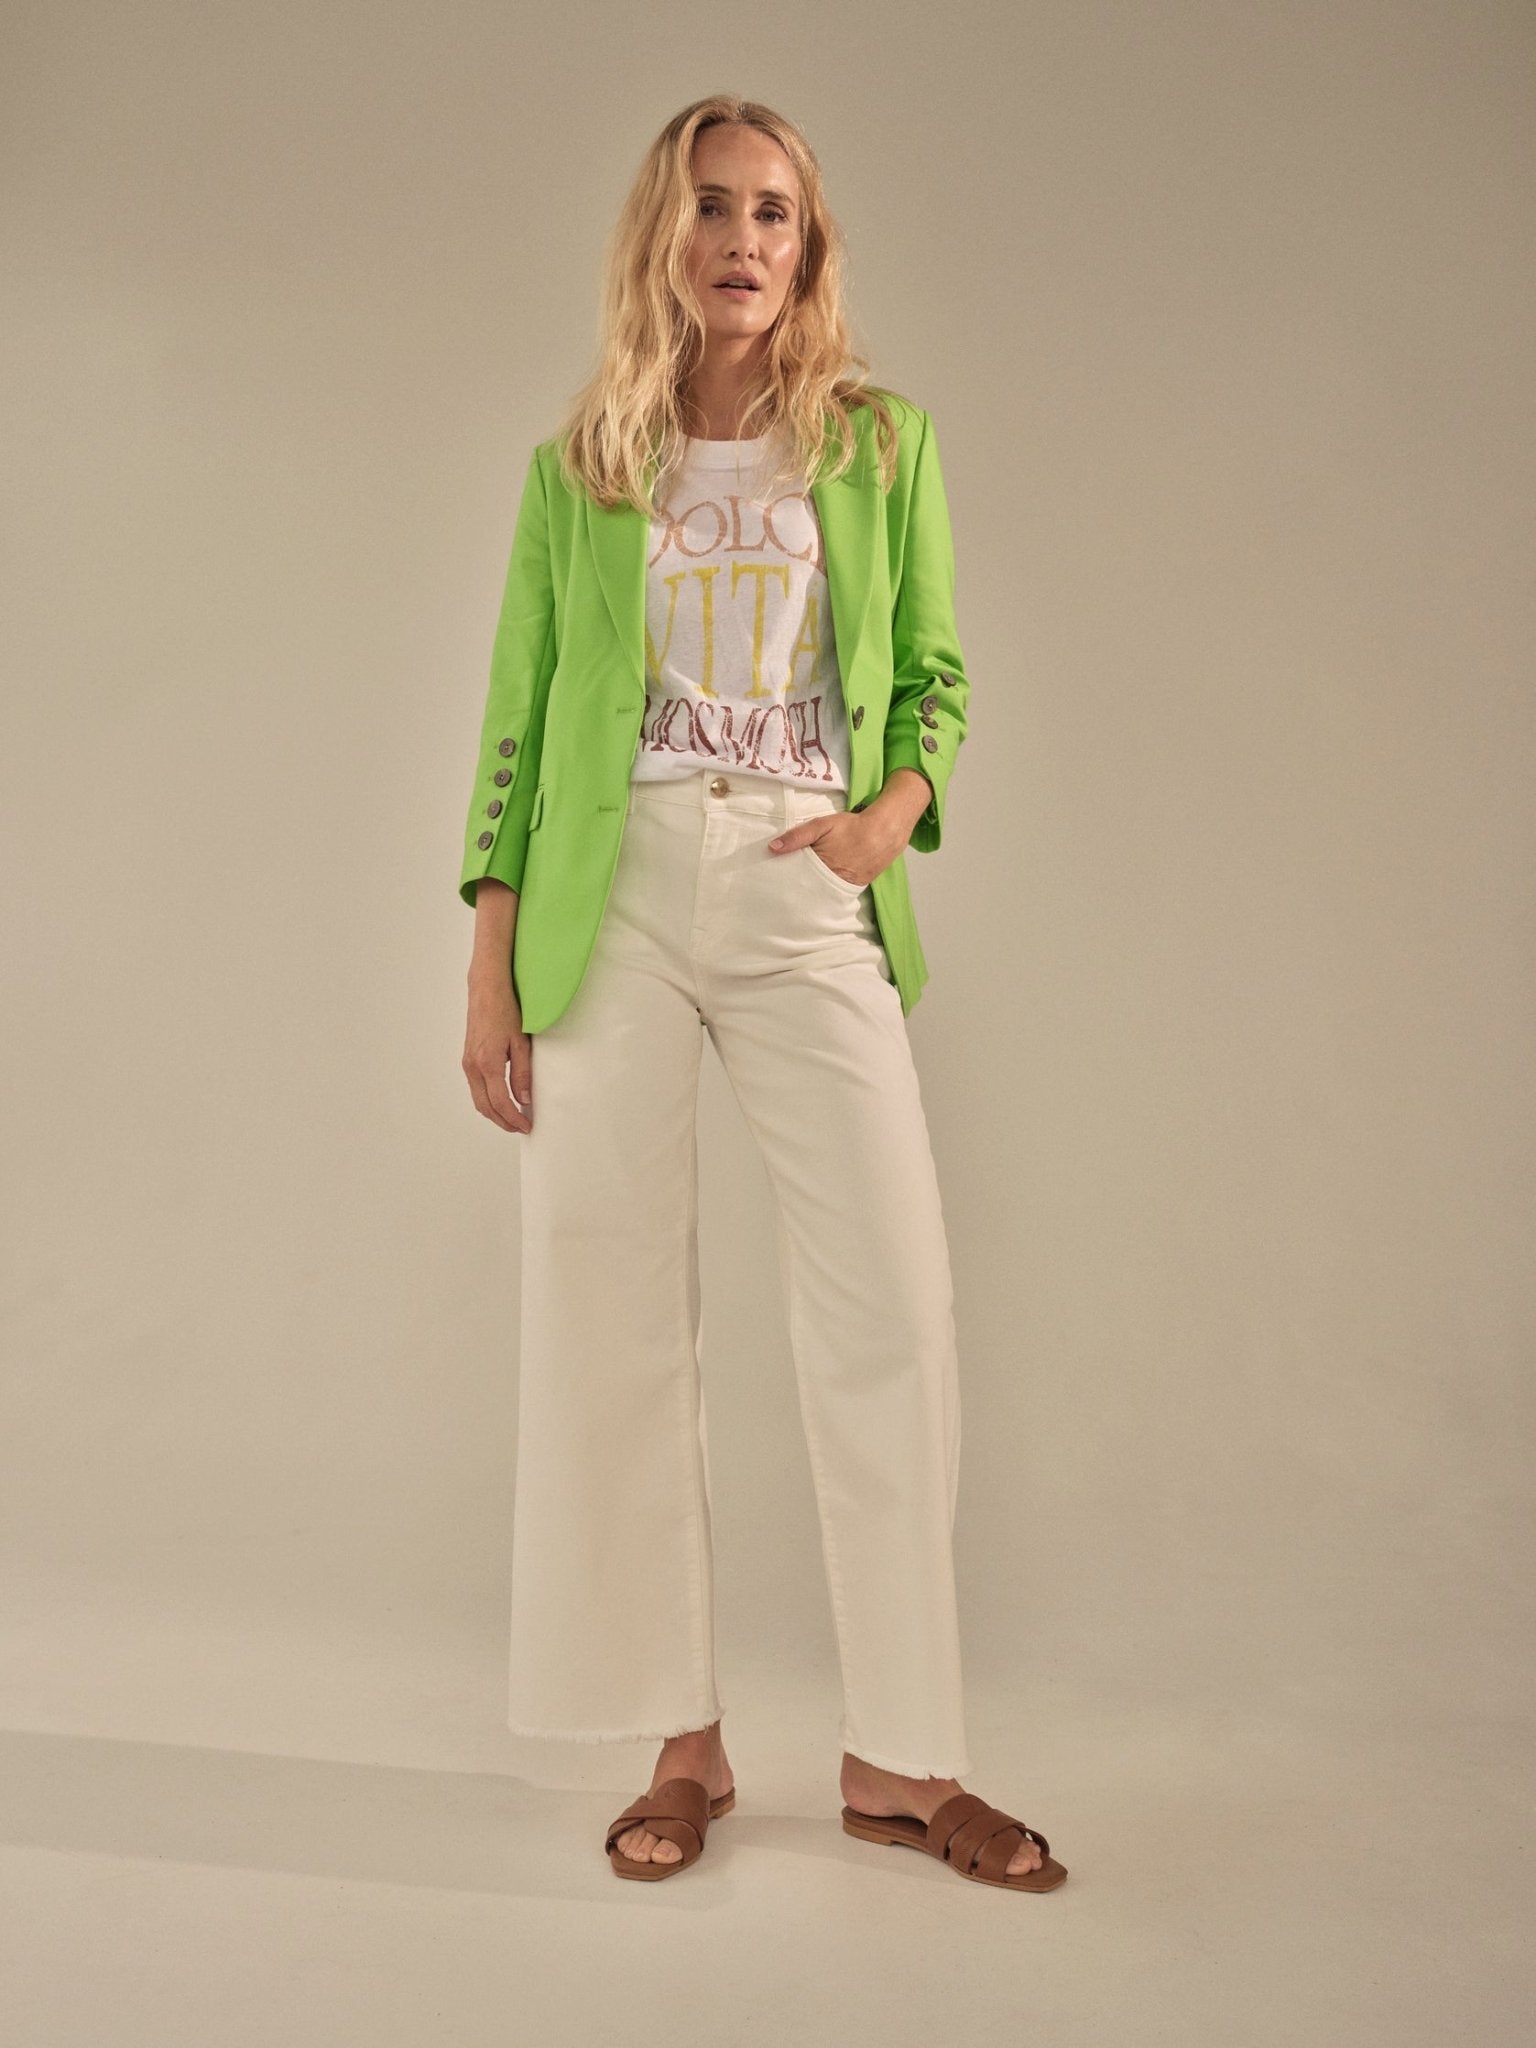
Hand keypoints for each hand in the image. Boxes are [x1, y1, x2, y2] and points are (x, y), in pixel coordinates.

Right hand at [463, 969, 533, 1133]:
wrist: (487, 991)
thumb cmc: (506, 1011)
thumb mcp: (521, 1043)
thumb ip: (522, 1073)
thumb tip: (524, 1099)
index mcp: (487, 1063)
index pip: (500, 1102)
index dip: (514, 1118)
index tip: (527, 1126)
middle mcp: (473, 1066)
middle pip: (485, 1107)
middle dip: (503, 1122)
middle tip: (521, 1127)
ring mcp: (467, 1063)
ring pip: (478, 1100)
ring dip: (494, 1113)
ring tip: (513, 1118)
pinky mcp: (468, 1059)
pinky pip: (475, 1088)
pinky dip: (487, 1100)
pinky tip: (501, 1101)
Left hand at [765, 770, 929, 887]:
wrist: (884, 831)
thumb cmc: (850, 827)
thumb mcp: (821, 825)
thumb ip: (797, 836)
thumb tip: (772, 848)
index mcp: (821, 867)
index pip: (797, 880)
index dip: (786, 882)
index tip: (774, 885)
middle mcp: (832, 881)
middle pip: (808, 891)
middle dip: (797, 892)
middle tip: (782, 894)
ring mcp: (845, 886)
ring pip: (822, 895)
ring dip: (812, 894)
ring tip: (798, 896)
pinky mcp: (855, 887)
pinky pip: (836, 893)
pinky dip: (827, 893)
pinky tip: (819, 891)